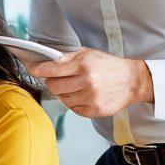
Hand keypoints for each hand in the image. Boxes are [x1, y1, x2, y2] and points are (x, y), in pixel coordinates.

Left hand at [28, 47, 152, 117]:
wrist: (133, 80)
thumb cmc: (107, 65)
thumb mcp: (88, 54)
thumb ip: (66, 58)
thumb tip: (43, 62)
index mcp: (83, 65)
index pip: (51, 69)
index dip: (38, 70)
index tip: (32, 69)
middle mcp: (86, 81)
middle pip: (53, 86)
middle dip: (52, 82)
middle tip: (58, 79)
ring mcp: (90, 97)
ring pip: (62, 98)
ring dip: (64, 93)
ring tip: (75, 86)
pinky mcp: (94, 110)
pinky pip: (73, 108)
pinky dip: (74, 102)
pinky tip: (83, 95)